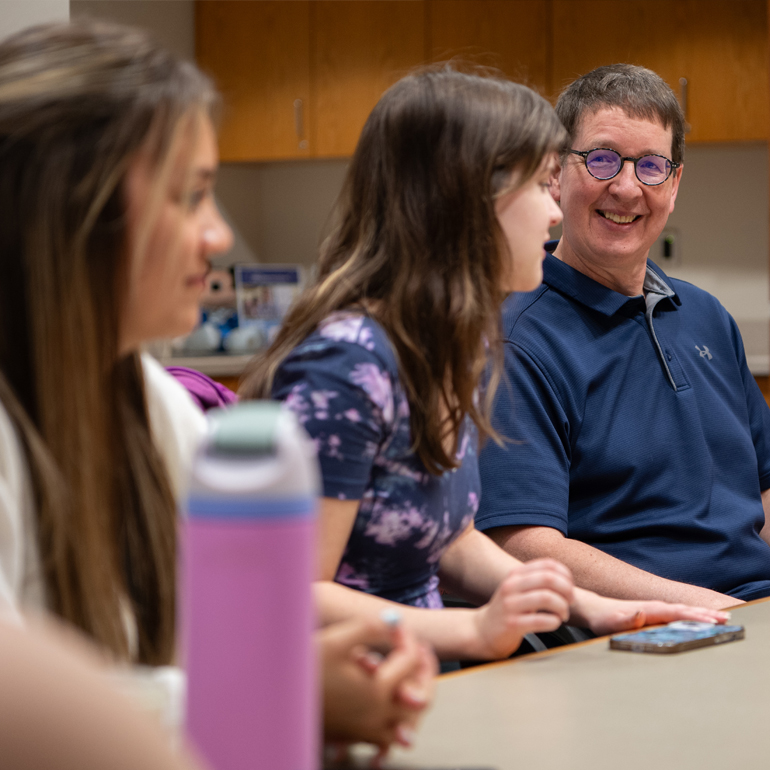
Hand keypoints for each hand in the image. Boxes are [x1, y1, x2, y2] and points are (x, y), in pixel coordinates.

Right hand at [318, 616, 436, 753]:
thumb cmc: (305, 667)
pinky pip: (386, 739)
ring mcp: (366, 729)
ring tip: (412, 681)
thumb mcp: (336, 640)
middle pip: (421, 697)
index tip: (397, 627)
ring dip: (414, 703)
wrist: (275, 700)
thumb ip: (369, 627)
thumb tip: (395, 622)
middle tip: (421, 652)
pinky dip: (395, 728)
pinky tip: (391, 715)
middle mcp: (377, 714)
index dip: (407, 638)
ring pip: (407, 724)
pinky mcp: (354, 737)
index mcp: (377, 689)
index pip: (409, 660)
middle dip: (424, 672)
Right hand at [469, 558, 574, 658]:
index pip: (547, 564)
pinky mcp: (512, 624)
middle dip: (567, 590)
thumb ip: (537, 581)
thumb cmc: (508, 610)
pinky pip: (540, 620)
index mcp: (516, 574)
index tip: (570, 588)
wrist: (483, 631)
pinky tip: (554, 623)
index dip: (565, 575)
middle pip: (548, 578)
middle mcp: (511, 586)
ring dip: (562, 607)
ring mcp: (510, 605)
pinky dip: (554, 622)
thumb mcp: (518, 589)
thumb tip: (566, 579)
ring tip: (562, 615)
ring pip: (546, 597)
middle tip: (570, 602)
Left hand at [572, 591, 732, 635]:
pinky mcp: (655, 612)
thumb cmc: (603, 619)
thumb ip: (626, 620)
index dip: (694, 616)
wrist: (595, 609)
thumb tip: (639, 614)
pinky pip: (678, 613)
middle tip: (726, 619)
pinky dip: (692, 614)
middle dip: (704, 614)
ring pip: (683, 610)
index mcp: (648, 610)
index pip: (676, 613)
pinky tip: (701, 619)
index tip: (711, 621)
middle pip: (684, 609)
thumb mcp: (611, 622)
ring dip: (701, 613)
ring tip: (721, 617)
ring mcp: (655, 608)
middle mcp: (654, 607)